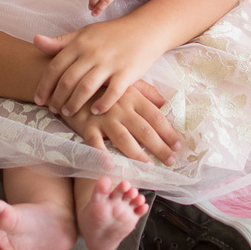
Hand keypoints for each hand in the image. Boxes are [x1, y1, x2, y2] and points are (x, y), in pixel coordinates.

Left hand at [33, 19, 165, 115]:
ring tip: (68, 114)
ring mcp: (110, 63)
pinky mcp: (127, 72)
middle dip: (57, 98)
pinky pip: (112, 92)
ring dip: (74, 103)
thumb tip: (35, 40)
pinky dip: (102, 104)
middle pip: (68, 80)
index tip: (39, 100)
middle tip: (53, 110)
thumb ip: (61, 42)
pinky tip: (95, 111)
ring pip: (86, 88)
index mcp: (80, 43)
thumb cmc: (111, 34)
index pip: (55, 67)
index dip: (44, 86)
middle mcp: (92, 52)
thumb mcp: (84, 34)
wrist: (145, 29)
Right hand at [60, 82, 181, 164]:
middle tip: (170, 161)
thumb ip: (147, 93)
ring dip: (138, 155)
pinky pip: (96, 144)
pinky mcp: (87, 126)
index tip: (179, 146)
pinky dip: (102, 155)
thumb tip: (166, 104)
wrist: (71, 82)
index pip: (156, 117)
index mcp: (133, 97)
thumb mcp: (127, 84)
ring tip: (149, 167)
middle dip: (160, 148)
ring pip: (124, 139)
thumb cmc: (103, 87)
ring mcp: (103, 118)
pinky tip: (111, 166)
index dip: (169, 132)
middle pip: (144, 131)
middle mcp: (121, 108)